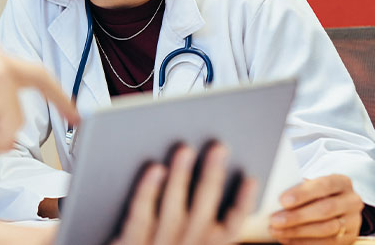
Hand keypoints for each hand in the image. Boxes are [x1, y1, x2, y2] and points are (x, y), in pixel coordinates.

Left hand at [111, 144, 257, 244]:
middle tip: (218, 146)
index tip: (250, 177)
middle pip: (204, 210)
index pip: (231, 227)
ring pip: (174, 209)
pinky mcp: (130, 243)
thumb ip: (194, 220)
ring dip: (181, 176)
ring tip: (185, 148)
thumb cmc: (156, 242)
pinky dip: (149, 190)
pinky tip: (154, 168)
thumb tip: (207, 174)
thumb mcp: (182, 240)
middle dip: (212, 176)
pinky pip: (141, 214)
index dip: (244, 203)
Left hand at [269, 174, 363, 243]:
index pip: (323, 185)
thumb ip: (296, 189)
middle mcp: (351, 201)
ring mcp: (352, 221)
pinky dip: (304, 242)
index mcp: (341, 182)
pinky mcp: (349, 238)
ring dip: (297, 231)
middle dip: (297, 216)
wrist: (335, 205)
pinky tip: (287, 239)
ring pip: (326, 228)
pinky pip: (327, 243)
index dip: (302, 193)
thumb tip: (273, 200)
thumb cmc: (314, 192)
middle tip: (274, 220)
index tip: (282, 201)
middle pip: (325, 209)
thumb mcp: (309, 185)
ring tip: (276, 231)